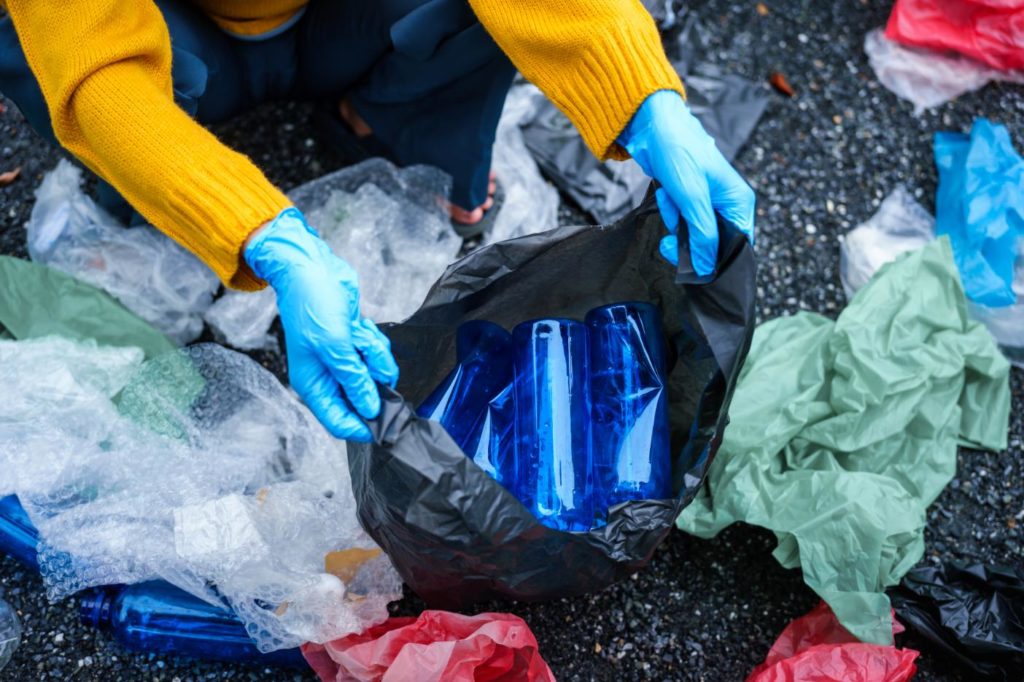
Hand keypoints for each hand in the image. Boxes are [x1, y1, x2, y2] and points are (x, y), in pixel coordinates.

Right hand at [245, 208, 398, 440]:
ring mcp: (342, 360)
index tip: (386, 419)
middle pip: (363, 399)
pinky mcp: (355, 345)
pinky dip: (374, 342)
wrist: (313, 269)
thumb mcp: (335, 345)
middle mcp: (328, 376)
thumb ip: (354, 380)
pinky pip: (376, 355)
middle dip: (372, 378)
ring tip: (359, 335)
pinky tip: (360, 326)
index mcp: (314, 384)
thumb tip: (371, 410)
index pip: (339, 422)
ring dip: (374, 355)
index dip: (363, 426)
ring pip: (374, 375)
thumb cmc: (313, 303)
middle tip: (368, 358)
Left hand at [619, 90, 754, 274]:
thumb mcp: (692, 197)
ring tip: (669, 201)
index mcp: (739, 202)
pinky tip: (665, 195)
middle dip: (690, 243)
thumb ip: (702, 233)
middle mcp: (728, 204)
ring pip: (695, 235)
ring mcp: (709, 203)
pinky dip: (671, 213)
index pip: (737, 245)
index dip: (716, 259)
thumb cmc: (678, 153)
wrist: (654, 129)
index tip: (694, 267)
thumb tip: (707, 268)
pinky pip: (682, 222)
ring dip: (676, 225)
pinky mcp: (690, 200)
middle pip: (714, 243)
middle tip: (669, 243)